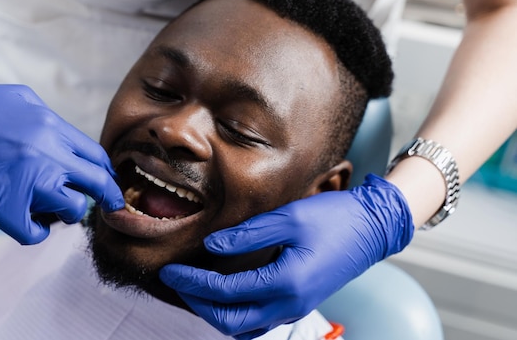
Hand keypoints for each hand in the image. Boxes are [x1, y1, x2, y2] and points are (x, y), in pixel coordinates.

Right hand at [0, 70, 123, 243]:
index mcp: (53, 128)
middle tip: (110, 206)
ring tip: (53, 208)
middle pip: (96, 184)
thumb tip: (70, 145)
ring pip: (72, 210)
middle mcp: (48, 155)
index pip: (97, 157)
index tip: (106, 183)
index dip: (105, 173)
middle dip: (107, 197)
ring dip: (67, 213)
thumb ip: (52, 123)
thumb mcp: (23, 101)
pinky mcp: (2, 207)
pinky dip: (37, 231)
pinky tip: (30, 222)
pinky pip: (36, 233)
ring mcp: (27, 183)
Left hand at [160, 174, 413, 338]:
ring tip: (195, 288)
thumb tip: (212, 246)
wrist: (373, 228)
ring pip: (244, 327)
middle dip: (197, 302)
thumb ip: (247, 234)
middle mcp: (289, 305)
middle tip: (176, 281)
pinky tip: (225, 295)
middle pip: (229, 320)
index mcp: (285, 283)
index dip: (192, 282)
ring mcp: (296, 309)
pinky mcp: (299, 304)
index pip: (225, 291)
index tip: (169, 270)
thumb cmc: (335, 218)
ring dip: (214, 312)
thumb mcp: (289, 218)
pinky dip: (235, 314)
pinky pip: (259, 322)